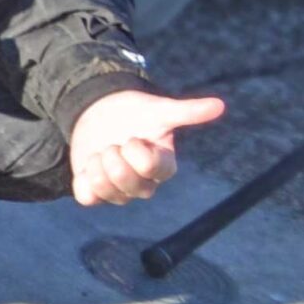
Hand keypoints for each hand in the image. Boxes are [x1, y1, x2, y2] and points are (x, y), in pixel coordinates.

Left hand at [68, 87, 224, 206]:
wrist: (102, 111)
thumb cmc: (136, 113)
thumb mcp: (161, 110)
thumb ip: (188, 112)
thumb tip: (220, 105)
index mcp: (163, 167)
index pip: (150, 167)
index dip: (135, 149)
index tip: (132, 137)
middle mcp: (144, 184)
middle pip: (129, 185)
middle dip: (114, 158)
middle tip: (112, 144)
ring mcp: (119, 190)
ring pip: (107, 193)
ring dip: (97, 168)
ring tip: (99, 153)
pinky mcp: (95, 191)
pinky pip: (86, 198)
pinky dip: (83, 182)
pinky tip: (88, 166)